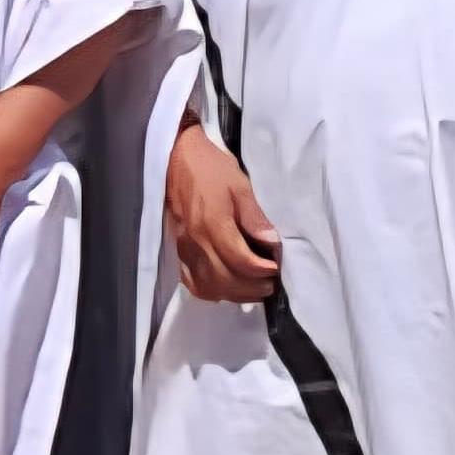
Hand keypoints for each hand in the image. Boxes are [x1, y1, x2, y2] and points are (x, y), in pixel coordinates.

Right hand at [166, 120, 281, 302]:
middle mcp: (196, 242)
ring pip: (210, 287)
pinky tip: (228, 286)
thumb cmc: (211, 169)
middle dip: (253, 287)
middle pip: (225, 280)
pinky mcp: (179, 252)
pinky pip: (194, 283)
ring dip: (236, 294)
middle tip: (272, 281)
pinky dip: (214, 291)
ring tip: (255, 287)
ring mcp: (185, 250)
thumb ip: (255, 216)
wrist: (176, 160)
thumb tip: (273, 243)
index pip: (240, 260)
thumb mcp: (239, 184)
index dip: (263, 270)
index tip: (278, 267)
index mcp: (212, 224)